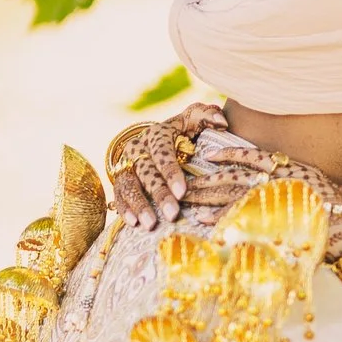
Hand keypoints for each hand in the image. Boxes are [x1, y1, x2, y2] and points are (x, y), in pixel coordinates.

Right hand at [109, 104, 268, 227]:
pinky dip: (124, 208)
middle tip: (172, 213)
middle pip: (146, 173)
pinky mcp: (121, 179)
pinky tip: (133, 223)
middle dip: (159, 194)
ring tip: (151, 224)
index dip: (171, 172)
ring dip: (139, 205)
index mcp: (156, 134)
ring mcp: (128, 165)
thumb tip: (222, 122)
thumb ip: (208, 116)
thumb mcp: (194, 119)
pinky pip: (119, 194)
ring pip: (129, 185)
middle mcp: (138, 149)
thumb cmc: (183, 130)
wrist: (157, 138)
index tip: (182, 192)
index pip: (162, 153)